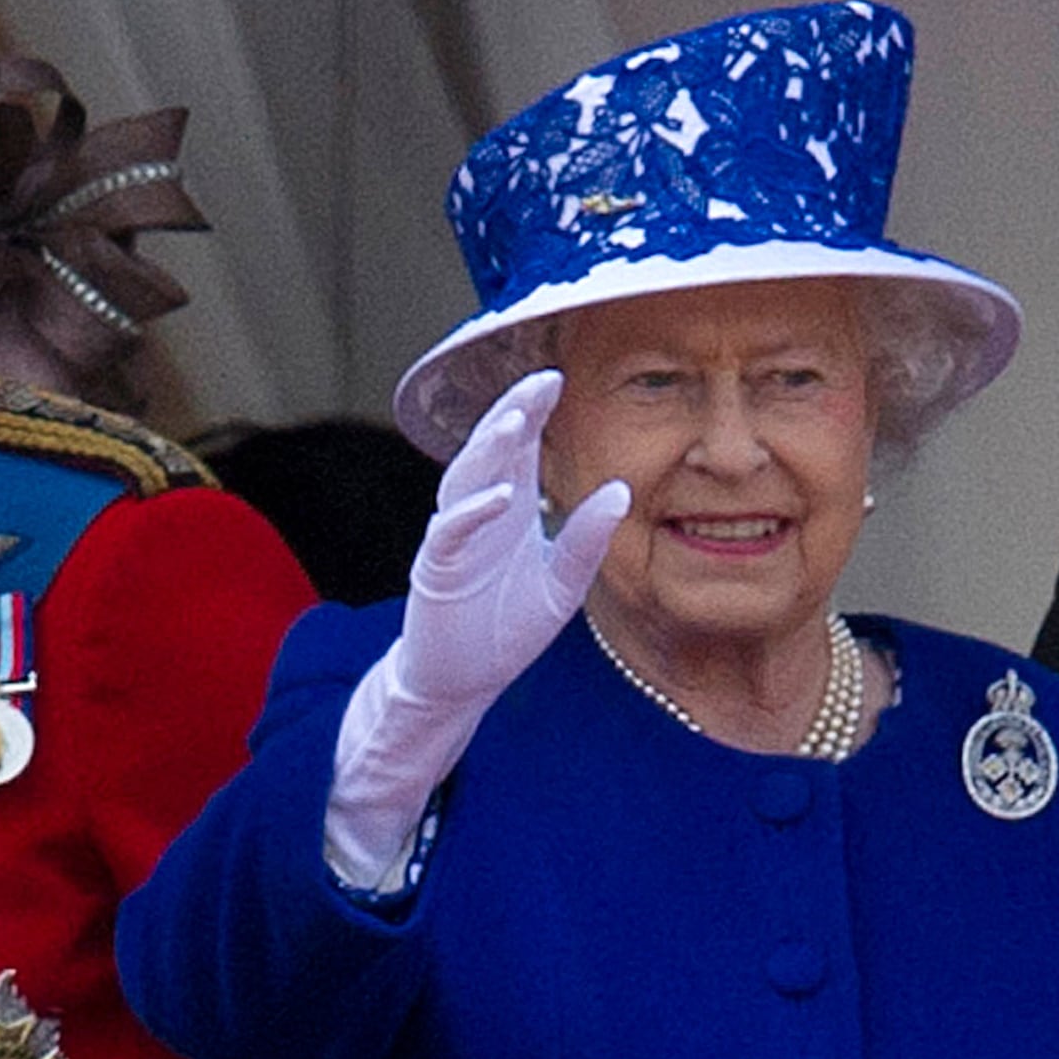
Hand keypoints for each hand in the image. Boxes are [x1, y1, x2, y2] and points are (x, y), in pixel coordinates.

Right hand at [324, 370, 629, 884]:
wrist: (462, 682)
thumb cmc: (507, 629)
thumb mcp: (563, 588)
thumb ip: (587, 542)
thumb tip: (621, 490)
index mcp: (510, 510)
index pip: (521, 449)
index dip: (534, 412)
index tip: (558, 377)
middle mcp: (480, 514)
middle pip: (491, 450)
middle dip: (514, 413)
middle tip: (541, 381)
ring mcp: (455, 538)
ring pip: (465, 479)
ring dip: (488, 451)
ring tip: (517, 424)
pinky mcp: (437, 570)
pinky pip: (450, 533)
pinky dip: (472, 513)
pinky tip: (499, 497)